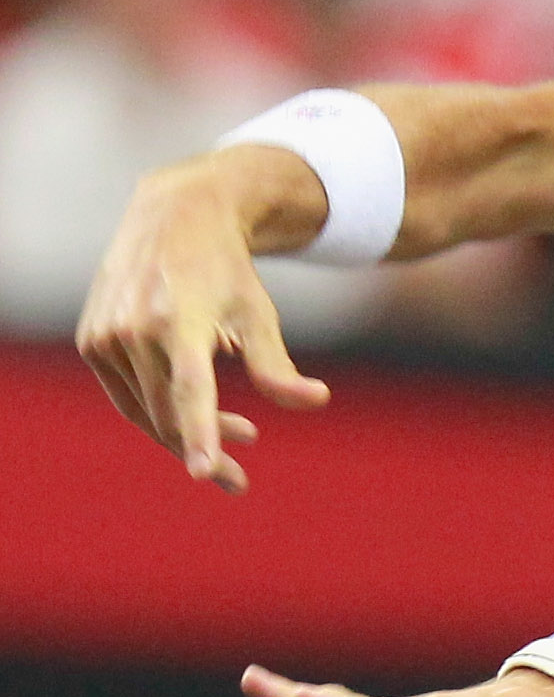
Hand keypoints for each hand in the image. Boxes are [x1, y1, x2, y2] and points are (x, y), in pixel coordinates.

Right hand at [78, 154, 332, 493]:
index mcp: (179, 320)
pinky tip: (198, 411)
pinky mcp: (91, 341)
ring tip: (244, 432)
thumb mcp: (258, 314)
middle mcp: (133, 328)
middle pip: (169, 415)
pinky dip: (160, 413)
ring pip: (146, 413)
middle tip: (241, 478)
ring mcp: (105, 336)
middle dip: (208, 451)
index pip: (190, 389)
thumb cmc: (226, 271)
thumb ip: (278, 367)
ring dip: (187, 435)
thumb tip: (318, 400)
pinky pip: (127, 397)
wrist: (172, 218)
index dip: (200, 433)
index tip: (205, 471)